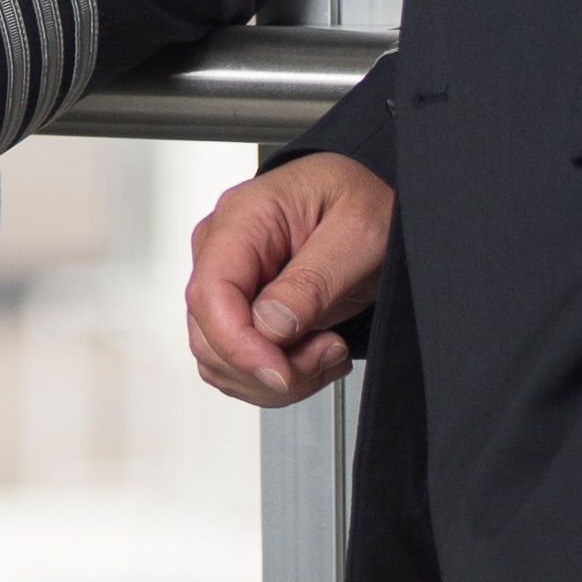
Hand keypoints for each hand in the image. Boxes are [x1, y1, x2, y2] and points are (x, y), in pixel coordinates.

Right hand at [184, 152, 394, 405]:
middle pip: (210, 334)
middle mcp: (222, 249)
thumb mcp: (358, 234)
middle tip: (328, 352)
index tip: (282, 373)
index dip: (239, 345)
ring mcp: (227, 281)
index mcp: (244, 217)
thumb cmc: (362, 203)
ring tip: (328, 351)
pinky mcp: (238, 310)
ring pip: (220, 358)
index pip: (210, 293)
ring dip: (277, 377)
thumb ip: (314, 281)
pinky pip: (237, 363)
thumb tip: (270, 325)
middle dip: (268, 365)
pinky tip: (314, 356)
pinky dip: (276, 377)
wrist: (372, 208)